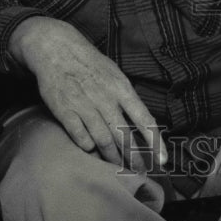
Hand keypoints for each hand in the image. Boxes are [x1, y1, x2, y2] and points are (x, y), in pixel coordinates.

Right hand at [8, 15, 166, 170]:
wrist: (57, 48)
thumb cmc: (89, 63)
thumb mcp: (114, 73)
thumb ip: (125, 98)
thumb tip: (140, 122)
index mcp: (121, 87)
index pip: (144, 119)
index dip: (155, 142)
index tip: (163, 160)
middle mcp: (105, 98)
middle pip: (124, 136)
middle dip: (134, 158)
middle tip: (139, 171)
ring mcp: (85, 105)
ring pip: (103, 140)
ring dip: (112, 157)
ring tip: (117, 167)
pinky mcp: (65, 110)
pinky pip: (80, 137)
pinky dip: (87, 146)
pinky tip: (91, 150)